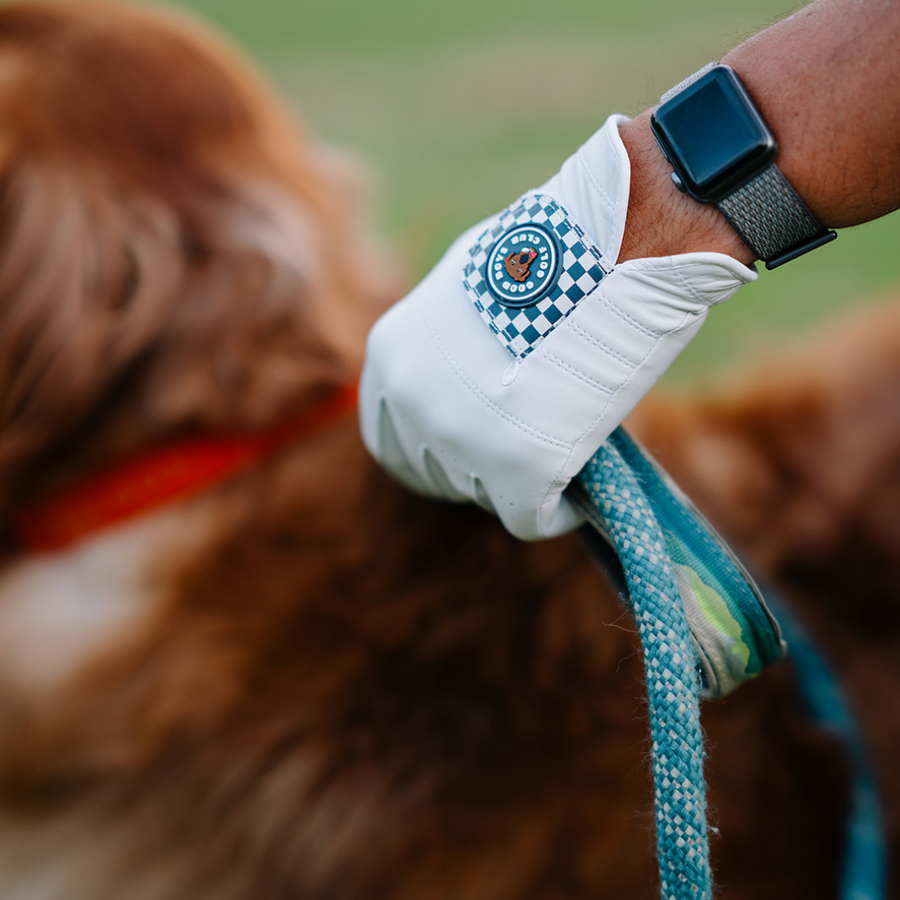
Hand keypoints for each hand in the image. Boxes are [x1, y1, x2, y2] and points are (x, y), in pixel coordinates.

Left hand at [360, 115, 755, 539]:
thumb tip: (456, 379)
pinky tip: (582, 488)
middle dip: (476, 469)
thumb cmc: (552, 251)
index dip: (429, 453)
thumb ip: (443, 343)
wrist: (612, 247)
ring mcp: (462, 440)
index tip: (471, 450)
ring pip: (485, 494)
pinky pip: (534, 518)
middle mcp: (414, 404)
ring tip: (562, 446)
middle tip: (524, 452)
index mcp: (391, 359)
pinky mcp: (518, 471)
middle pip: (434, 474)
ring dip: (520, 480)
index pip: (389, 439)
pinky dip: (559, 509)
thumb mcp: (464, 289)